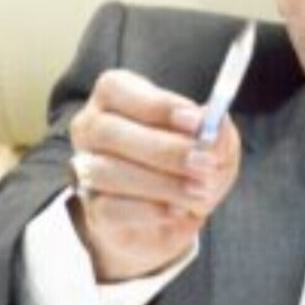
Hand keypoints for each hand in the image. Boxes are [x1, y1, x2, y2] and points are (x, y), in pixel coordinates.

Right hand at [67, 69, 240, 281]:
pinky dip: (150, 210)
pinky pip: (111, 208)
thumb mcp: (215, 145)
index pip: (118, 89)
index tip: (197, 122)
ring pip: (107, 171)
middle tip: (204, 163)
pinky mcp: (93, 210)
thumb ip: (219, 133)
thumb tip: (216, 128)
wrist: (173, 215)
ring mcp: (85, 170)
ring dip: (162, 183)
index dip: (158, 105)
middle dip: (164, 149)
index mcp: (115, 95)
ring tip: (199, 191)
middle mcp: (91, 127)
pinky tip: (177, 210)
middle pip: (109, 131)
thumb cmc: (189, 164)